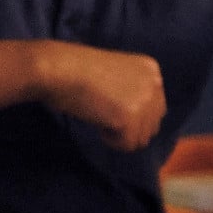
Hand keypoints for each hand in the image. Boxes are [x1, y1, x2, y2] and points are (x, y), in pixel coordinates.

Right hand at [35, 41, 167, 149]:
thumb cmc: (75, 68)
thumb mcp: (114, 73)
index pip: (154, 107)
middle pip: (152, 125)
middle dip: (129, 126)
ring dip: (119, 133)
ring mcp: (144, 101)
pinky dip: (111, 139)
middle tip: (103, 112)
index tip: (107, 103)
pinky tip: (97, 121)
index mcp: (151, 70)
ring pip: (141, 138)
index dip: (130, 112)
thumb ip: (132, 90)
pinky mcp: (130, 118)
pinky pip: (127, 145)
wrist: (58, 69)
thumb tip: (138, 120)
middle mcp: (155, 84)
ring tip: (98, 114)